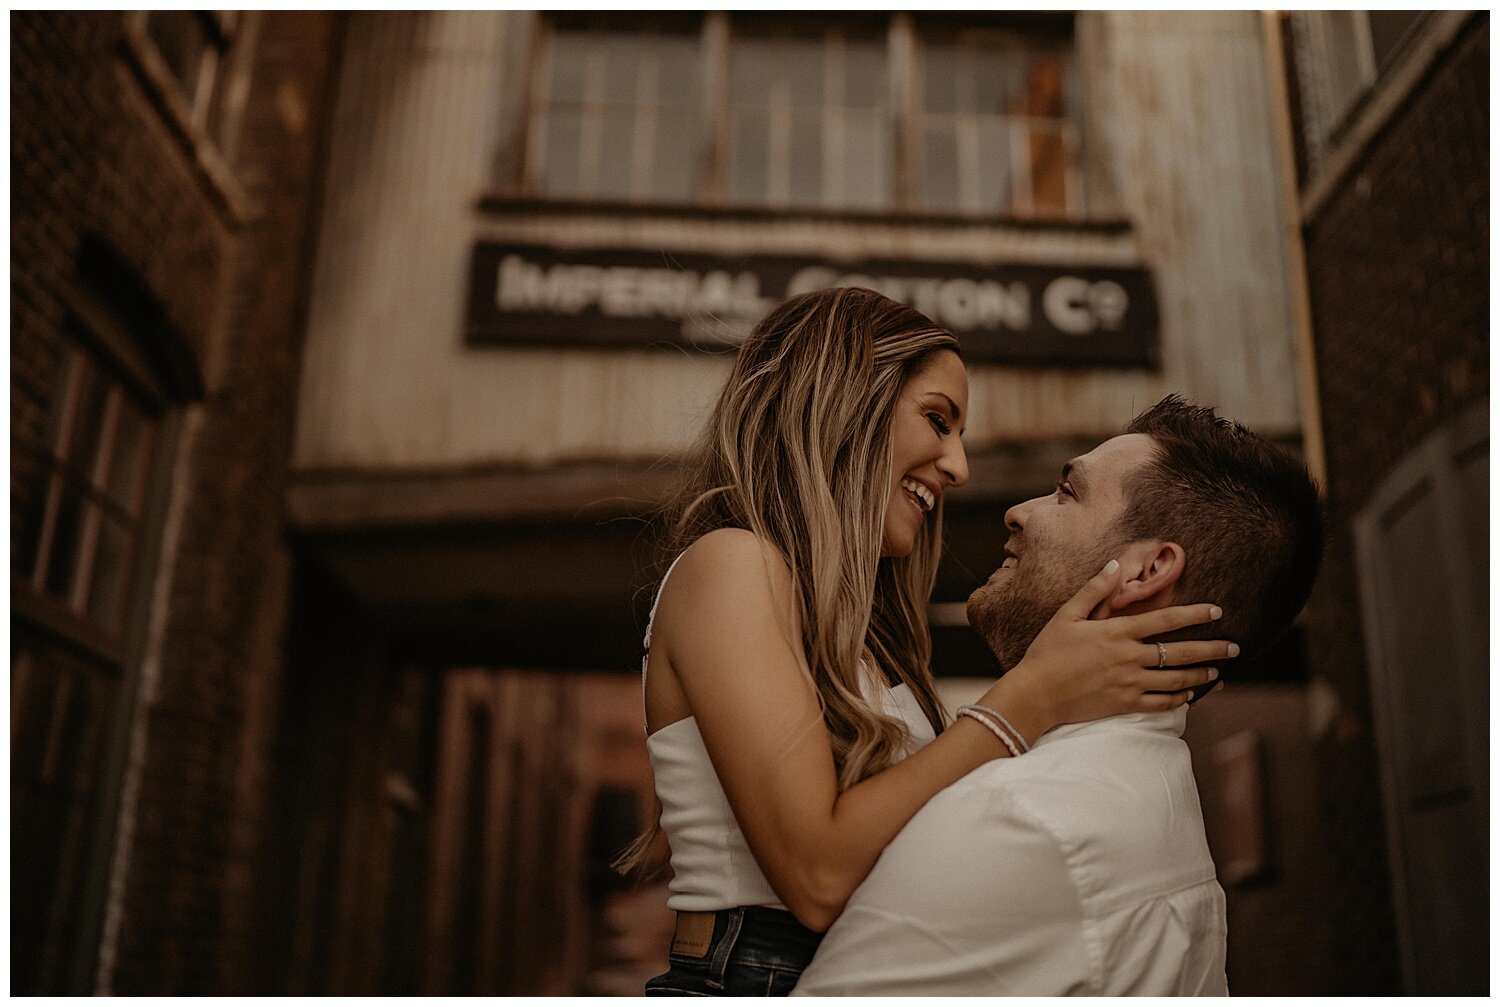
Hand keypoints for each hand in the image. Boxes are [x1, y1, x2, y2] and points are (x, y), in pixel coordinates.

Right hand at [980, 560, 1235, 743]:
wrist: (1035, 695)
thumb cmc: (1047, 652)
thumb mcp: (1066, 615)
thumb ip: (1093, 591)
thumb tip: (1114, 565)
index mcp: (1116, 633)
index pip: (1165, 620)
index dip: (1193, 614)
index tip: (1217, 611)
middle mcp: (1128, 658)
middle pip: (1179, 652)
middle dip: (1211, 649)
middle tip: (1235, 648)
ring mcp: (1128, 684)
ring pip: (1176, 680)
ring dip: (1200, 675)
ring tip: (1218, 672)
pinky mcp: (1123, 705)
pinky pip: (1160, 704)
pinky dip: (1179, 700)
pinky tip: (1190, 695)